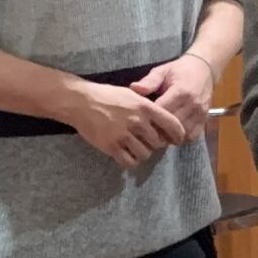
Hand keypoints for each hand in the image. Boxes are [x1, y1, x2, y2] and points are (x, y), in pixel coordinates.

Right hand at [67, 79, 187, 168]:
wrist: (80, 101)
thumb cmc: (106, 96)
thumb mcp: (131, 95)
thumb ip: (148, 108)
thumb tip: (164, 121)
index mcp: (145, 107)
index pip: (172, 124)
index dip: (178, 135)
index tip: (177, 140)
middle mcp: (137, 121)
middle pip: (158, 143)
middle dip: (155, 145)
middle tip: (147, 142)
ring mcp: (124, 135)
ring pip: (145, 154)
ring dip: (142, 153)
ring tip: (135, 147)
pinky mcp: (111, 146)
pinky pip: (130, 162)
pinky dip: (131, 161)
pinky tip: (126, 155)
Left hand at [131, 52, 219, 137]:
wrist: (204, 69)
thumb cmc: (179, 70)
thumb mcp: (163, 71)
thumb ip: (149, 81)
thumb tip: (134, 88)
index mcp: (180, 91)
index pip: (163, 111)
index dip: (150, 117)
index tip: (140, 118)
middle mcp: (192, 104)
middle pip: (172, 125)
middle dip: (158, 128)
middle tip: (146, 129)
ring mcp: (200, 113)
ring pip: (182, 133)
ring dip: (169, 135)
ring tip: (158, 132)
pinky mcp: (205, 119)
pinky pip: (192, 136)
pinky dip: (182, 138)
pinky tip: (173, 133)